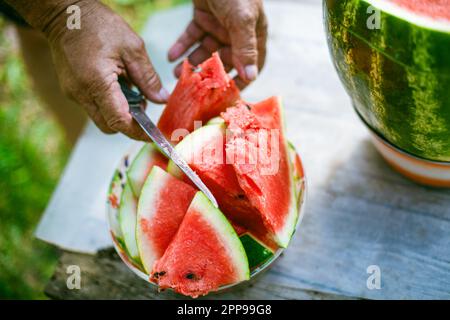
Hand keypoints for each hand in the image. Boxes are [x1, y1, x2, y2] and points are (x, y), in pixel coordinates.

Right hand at [23, 0, 168, 139]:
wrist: (65, 14)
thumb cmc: (99, 25)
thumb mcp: (132, 48)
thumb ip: (148, 78)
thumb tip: (161, 100)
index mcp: (97, 82)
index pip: (119, 121)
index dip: (138, 132)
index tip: (153, 135)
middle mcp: (81, 93)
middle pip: (109, 126)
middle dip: (130, 124)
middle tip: (145, 110)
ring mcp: (73, 93)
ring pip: (101, 118)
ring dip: (120, 113)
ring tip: (132, 91)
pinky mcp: (71, 91)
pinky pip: (94, 106)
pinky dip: (109, 103)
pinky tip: (118, 85)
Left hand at [168, 0, 267, 88]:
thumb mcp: (241, 18)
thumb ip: (245, 47)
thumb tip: (251, 76)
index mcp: (253, 34)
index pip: (250, 65)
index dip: (240, 82)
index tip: (225, 97)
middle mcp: (236, 33)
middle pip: (224, 61)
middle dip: (209, 76)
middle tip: (194, 90)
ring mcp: (219, 25)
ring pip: (205, 51)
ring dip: (192, 64)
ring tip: (177, 75)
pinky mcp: (202, 16)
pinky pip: (191, 36)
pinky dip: (181, 46)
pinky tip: (171, 57)